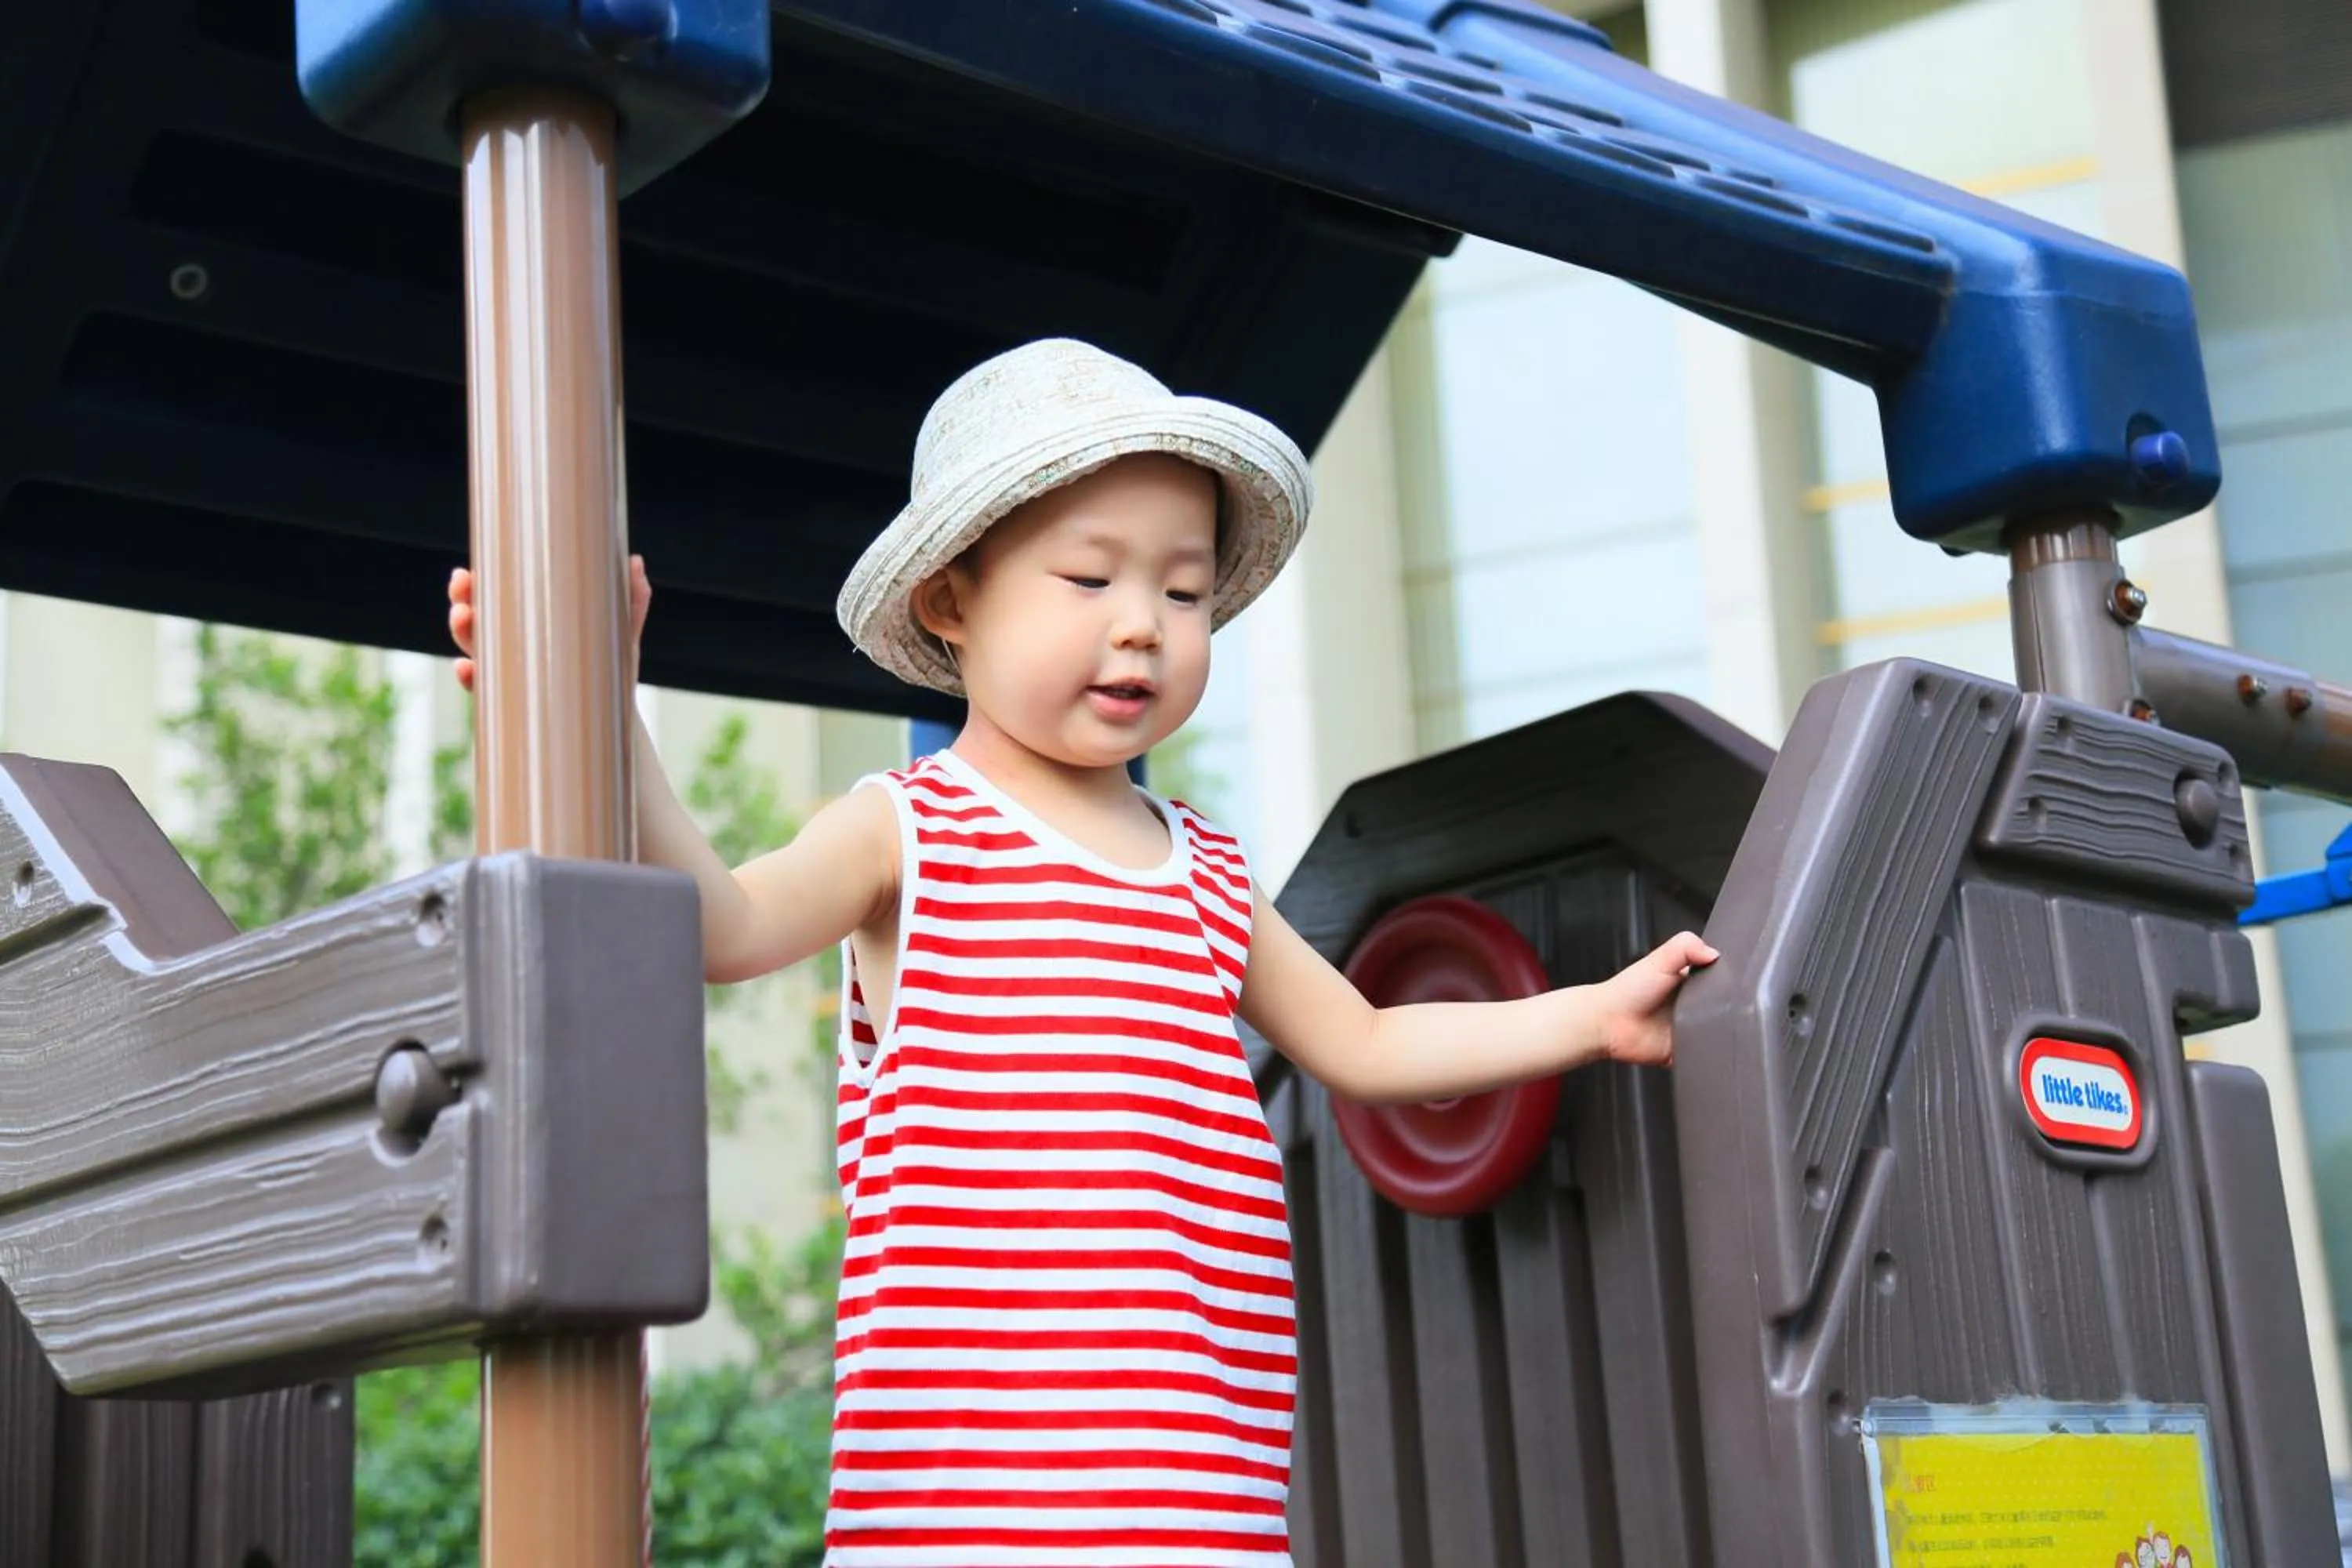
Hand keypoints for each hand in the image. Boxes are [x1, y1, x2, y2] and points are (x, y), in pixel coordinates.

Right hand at [447, 554, 651, 693]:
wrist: (614, 720)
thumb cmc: (612, 670)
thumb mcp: (623, 634)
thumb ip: (631, 600)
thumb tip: (635, 561)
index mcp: (534, 626)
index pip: (498, 601)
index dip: (476, 587)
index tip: (465, 573)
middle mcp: (516, 649)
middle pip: (478, 621)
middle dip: (463, 601)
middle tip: (461, 583)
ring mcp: (514, 675)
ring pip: (478, 651)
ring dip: (463, 632)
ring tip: (462, 616)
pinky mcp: (516, 702)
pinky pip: (486, 691)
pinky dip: (472, 679)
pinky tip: (466, 668)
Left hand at [1597, 931, 1718, 1067]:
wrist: (1607, 1023)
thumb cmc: (1626, 991)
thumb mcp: (1658, 958)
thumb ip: (1686, 947)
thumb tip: (1714, 952)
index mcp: (1690, 982)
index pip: (1720, 980)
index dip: (1729, 981)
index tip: (1736, 981)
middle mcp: (1692, 1006)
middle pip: (1723, 1009)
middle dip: (1729, 1010)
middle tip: (1723, 1006)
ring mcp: (1688, 1029)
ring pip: (1716, 1034)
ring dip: (1718, 1033)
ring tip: (1712, 1025)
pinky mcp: (1683, 1052)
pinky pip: (1702, 1055)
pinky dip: (1705, 1053)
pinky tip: (1701, 1045)